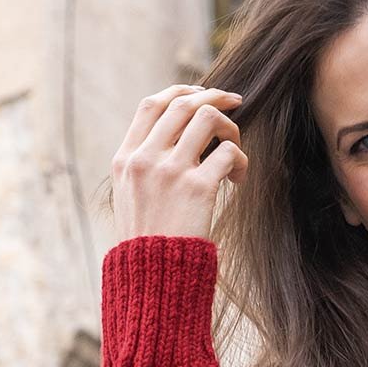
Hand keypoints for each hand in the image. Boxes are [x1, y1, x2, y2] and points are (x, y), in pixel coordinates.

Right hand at [110, 84, 248, 242]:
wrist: (152, 275)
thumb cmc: (148, 244)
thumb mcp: (131, 200)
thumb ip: (144, 168)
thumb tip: (174, 143)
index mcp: (126, 158)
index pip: (151, 105)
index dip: (180, 91)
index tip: (201, 93)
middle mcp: (145, 158)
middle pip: (183, 104)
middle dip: (214, 96)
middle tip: (236, 101)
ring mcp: (171, 170)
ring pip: (208, 119)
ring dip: (230, 129)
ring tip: (235, 152)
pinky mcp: (198, 188)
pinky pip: (229, 153)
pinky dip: (241, 160)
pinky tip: (238, 181)